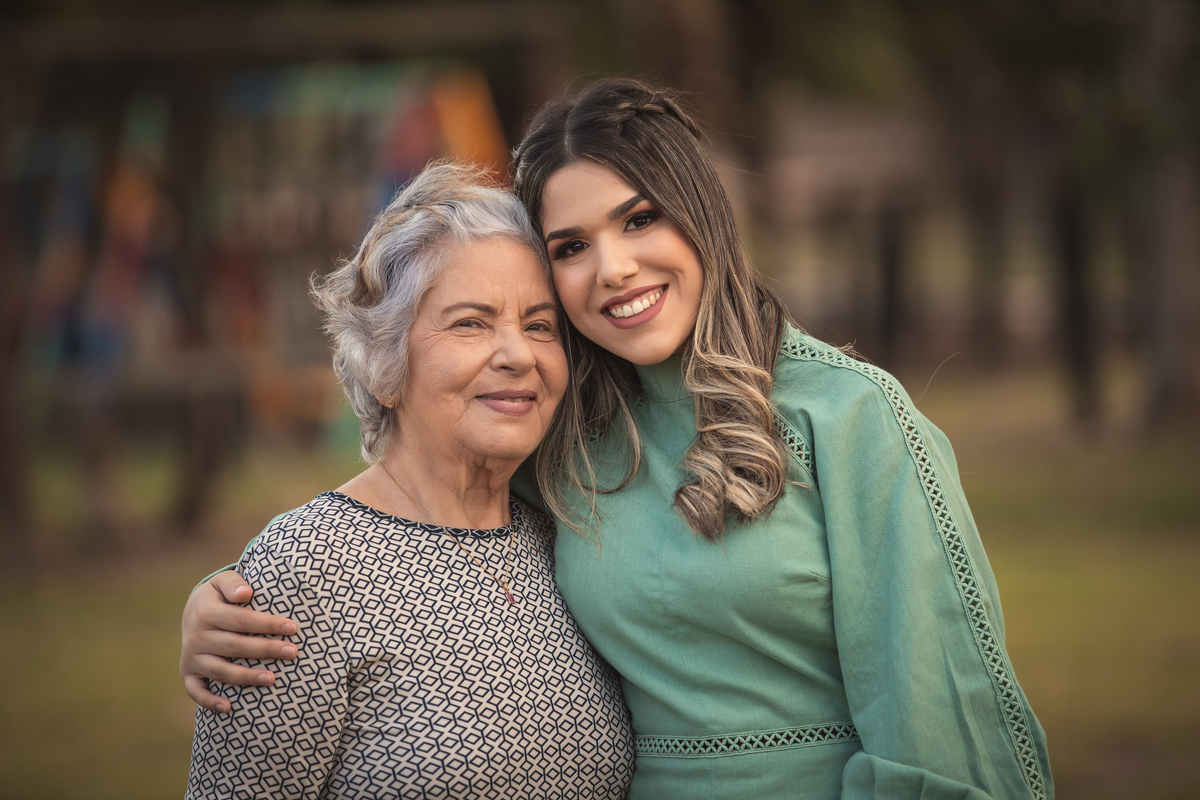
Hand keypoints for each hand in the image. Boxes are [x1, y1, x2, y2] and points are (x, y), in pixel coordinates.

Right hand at [180, 570, 298, 712]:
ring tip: (273, 679)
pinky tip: (229, 708)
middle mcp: (195, 636)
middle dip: (266, 650)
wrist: (193, 611)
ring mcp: (191, 657)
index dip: (267, 624)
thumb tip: (246, 593)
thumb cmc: (220, 596)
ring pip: (220, 671)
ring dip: (246, 677)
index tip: (292, 628)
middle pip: (234, 646)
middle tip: (293, 652)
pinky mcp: (188, 673)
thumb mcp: (223, 582)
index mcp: (205, 612)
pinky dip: (209, 701)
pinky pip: (196, 691)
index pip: (241, 620)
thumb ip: (234, 583)